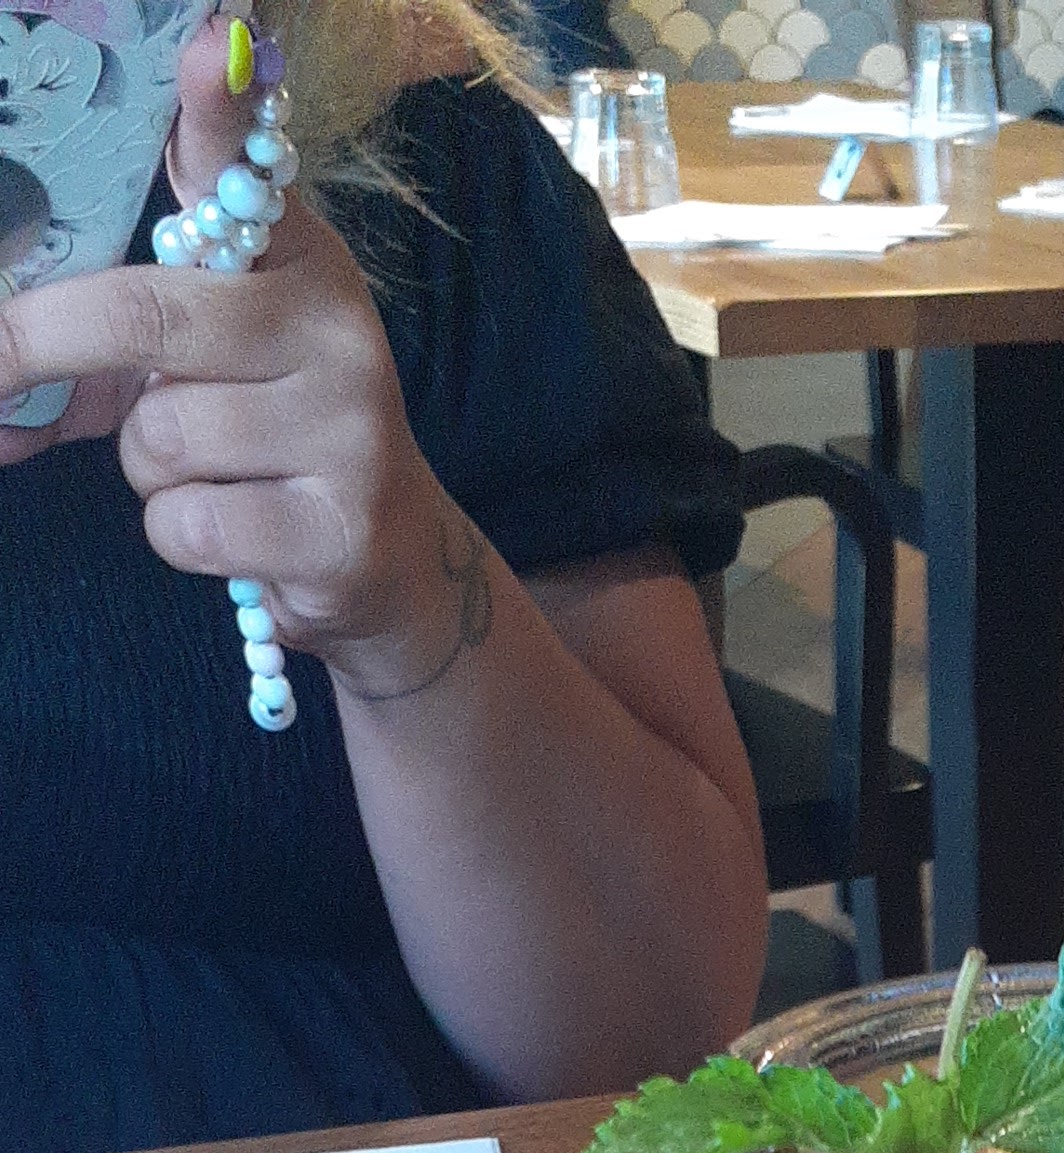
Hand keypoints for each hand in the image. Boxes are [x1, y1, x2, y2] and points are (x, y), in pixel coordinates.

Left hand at [0, 17, 489, 700]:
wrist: (390, 561)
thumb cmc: (268, 440)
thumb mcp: (207, 359)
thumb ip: (112, 332)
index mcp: (297, 261)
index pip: (244, 164)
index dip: (215, 105)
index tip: (205, 41)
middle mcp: (335, 327)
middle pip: (146, 315)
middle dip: (44, 344)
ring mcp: (349, 428)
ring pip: (160, 437)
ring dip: (145, 469)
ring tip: (205, 472)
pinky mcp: (340, 529)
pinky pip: (190, 522)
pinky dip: (180, 533)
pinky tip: (233, 531)